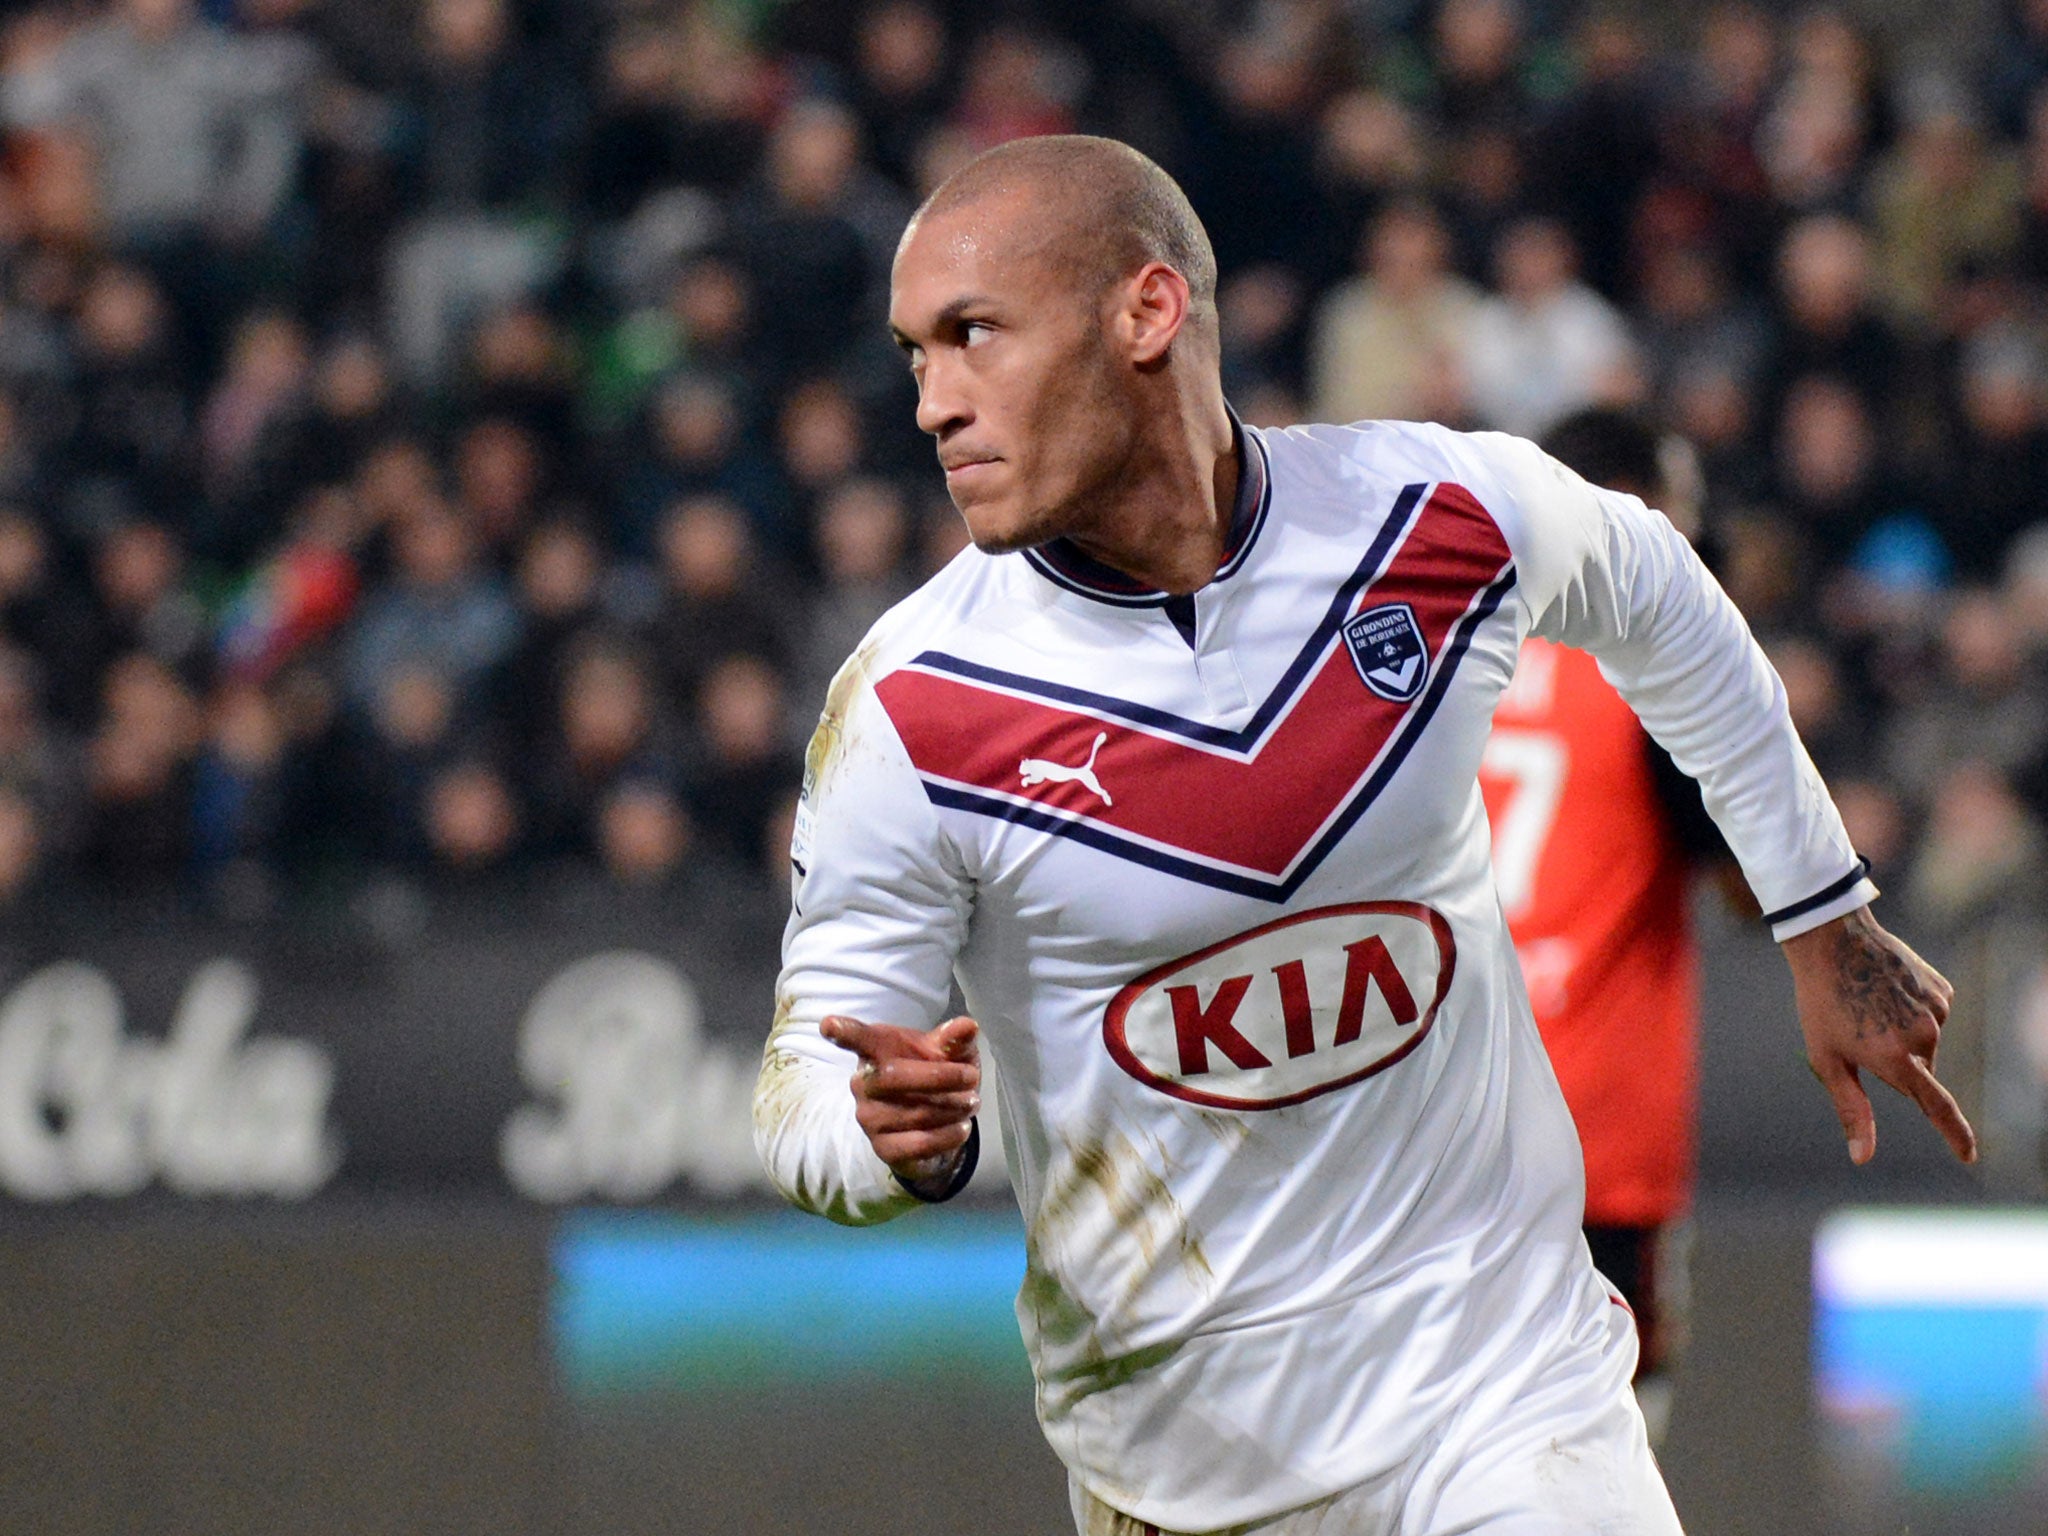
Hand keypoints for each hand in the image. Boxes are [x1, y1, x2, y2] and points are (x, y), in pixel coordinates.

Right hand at [820, 1014, 980, 1186]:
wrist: (940, 1120)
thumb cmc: (937, 1073)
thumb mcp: (950, 1053)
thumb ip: (954, 1040)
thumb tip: (967, 1026)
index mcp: (876, 1050)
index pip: (856, 1038)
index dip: (843, 1032)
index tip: (830, 1025)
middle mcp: (863, 1083)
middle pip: (893, 1075)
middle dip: (941, 1076)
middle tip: (971, 1077)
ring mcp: (869, 1117)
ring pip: (915, 1112)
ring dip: (953, 1108)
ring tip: (971, 1102)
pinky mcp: (883, 1148)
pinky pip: (919, 1143)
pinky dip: (947, 1136)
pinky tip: (961, 1128)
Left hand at [1783, 906, 1976, 1165]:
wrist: (1833, 941)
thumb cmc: (1821, 1003)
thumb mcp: (1827, 1059)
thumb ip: (1851, 1109)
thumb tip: (1862, 1157)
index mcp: (1897, 1059)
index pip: (1936, 1107)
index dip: (1955, 1135)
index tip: (1969, 1157)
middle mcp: (1926, 1037)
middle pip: (1920, 1072)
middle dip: (1895, 1064)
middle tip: (1859, 1033)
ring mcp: (1938, 1011)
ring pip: (1925, 1042)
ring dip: (1903, 1035)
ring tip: (1869, 1005)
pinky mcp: (1943, 990)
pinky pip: (1931, 1014)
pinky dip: (1912, 1010)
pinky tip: (1887, 991)